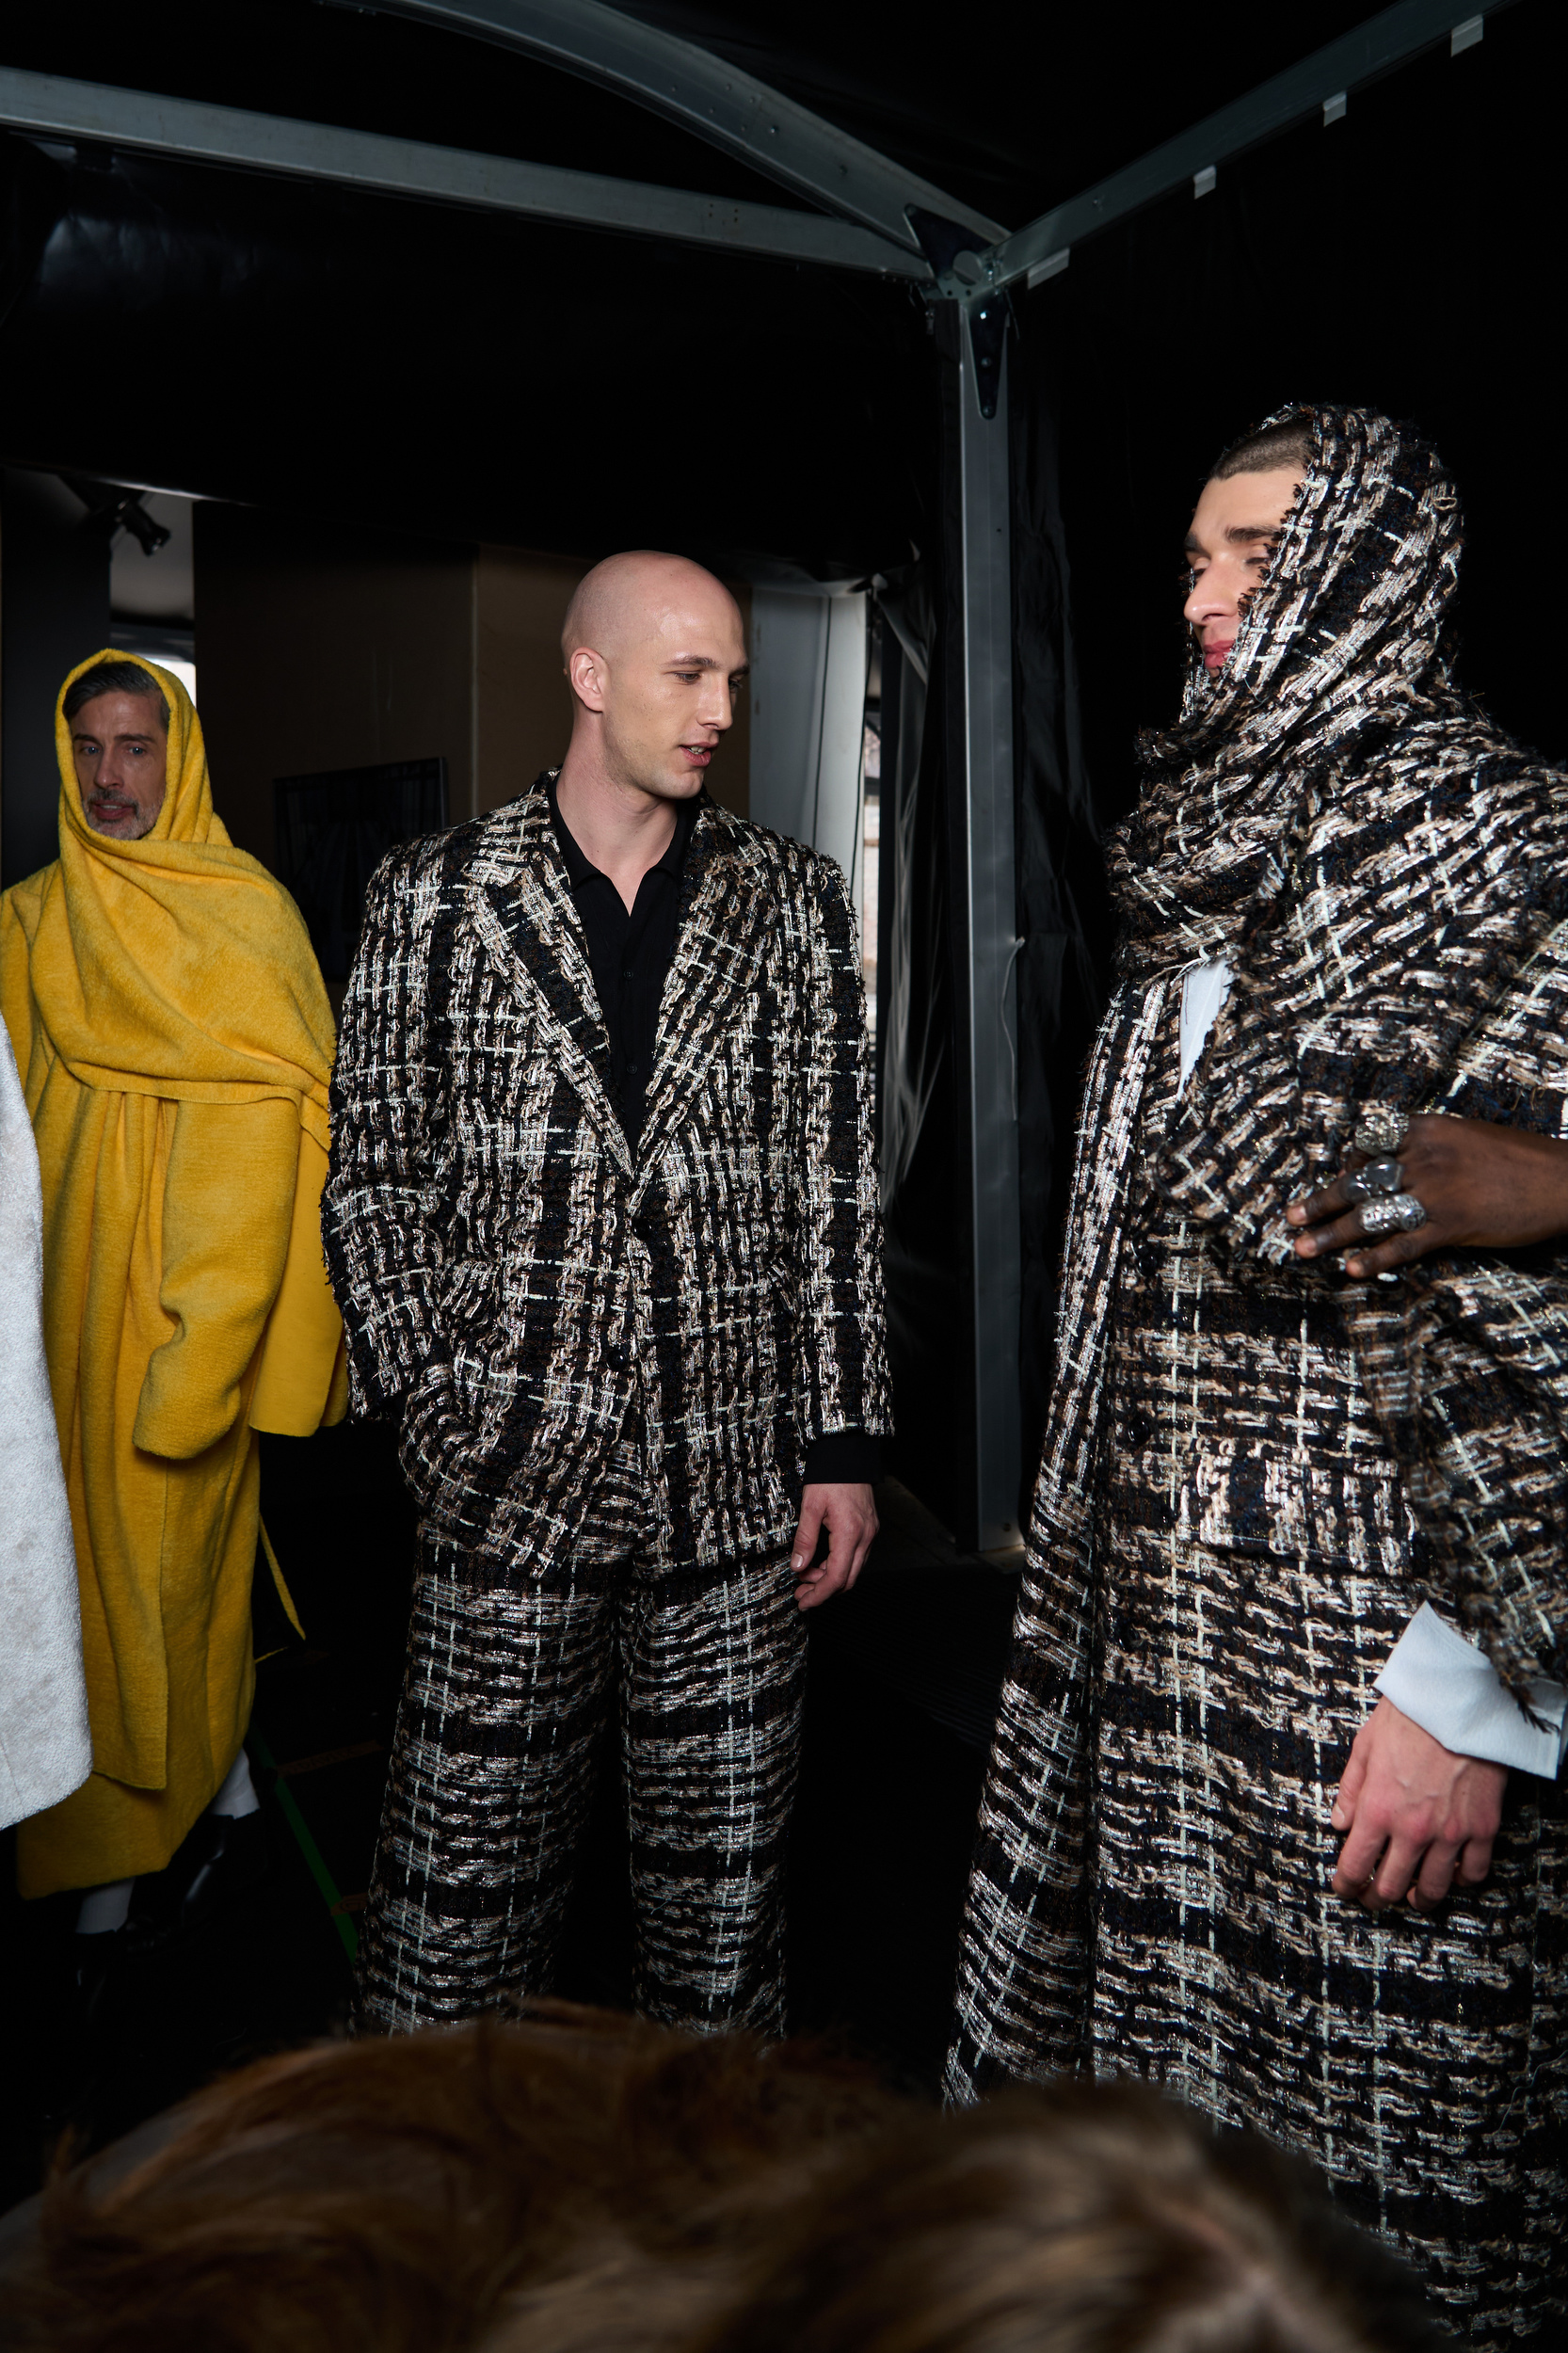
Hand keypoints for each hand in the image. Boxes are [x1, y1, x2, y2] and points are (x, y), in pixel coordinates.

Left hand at [790, 1482, 877, 1610]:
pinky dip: (838, 1564)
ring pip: (852, 1570)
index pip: (836, 1577)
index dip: (819, 1594)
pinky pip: (855, 1557)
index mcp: (850, 1533)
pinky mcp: (869, 1529)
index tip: (804, 1601)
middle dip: (823, 1591)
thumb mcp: (810, 1506)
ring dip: (829, 1578)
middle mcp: (865, 1537)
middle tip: (801, 1594)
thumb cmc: (830, 1475)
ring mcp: (870, 1533)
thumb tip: (798, 1566)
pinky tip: (821, 1562)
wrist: (849, 1454)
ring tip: (806, 1575)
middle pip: (848, 1580)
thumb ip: (805, 1539)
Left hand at [1287, 1112, 1567, 1280]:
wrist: (1565, 1179)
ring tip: (1302, 1249)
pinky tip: (1351, 1270)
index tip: (1333, 1179)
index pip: (1368, 1145)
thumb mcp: (1467, 1136)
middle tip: (1289, 1217)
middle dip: (1320, 1201)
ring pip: (1371, 1214)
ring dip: (1332, 1234)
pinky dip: (1375, 1258)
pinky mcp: (1453, 1225)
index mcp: (1428, 1128)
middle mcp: (1425, 1156)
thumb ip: (1428, 1146)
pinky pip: (1404, 1244)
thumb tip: (1388, 1165)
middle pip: (1359, 1181)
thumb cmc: (1519, 1159)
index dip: (1347, 1165)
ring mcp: (1437, 1192)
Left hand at [1330, 1696, 1505, 1910]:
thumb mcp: (1365, 1746)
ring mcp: (1451, 1833)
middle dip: (1377, 1898)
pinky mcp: (1483, 1828)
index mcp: (1378, 1809)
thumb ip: (1350, 1789)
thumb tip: (1340, 1822)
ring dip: (1419, 1899)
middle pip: (1392, 1886)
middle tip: (1373, 1897)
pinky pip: (1473, 1872)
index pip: (1355, 1866)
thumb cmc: (1410, 1717)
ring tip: (1413, 1896)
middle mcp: (1413, 1829)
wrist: (1460, 1701)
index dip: (1346, 1885)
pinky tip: (1452, 1874)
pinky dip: (1461, 1880)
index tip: (1344, 1888)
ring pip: (1433, 1889)